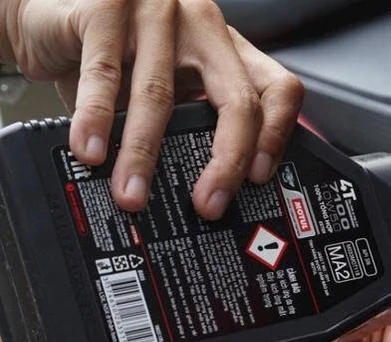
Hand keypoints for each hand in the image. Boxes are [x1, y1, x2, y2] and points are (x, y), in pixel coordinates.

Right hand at [4, 0, 303, 219]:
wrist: (45, 14)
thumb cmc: (114, 56)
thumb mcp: (168, 88)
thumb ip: (192, 124)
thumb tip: (212, 195)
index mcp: (227, 48)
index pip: (277, 90)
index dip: (276, 137)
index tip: (258, 178)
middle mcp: (202, 27)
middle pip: (236, 99)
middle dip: (226, 160)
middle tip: (208, 204)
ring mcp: (157, 13)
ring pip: (161, 95)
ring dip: (145, 155)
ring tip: (133, 194)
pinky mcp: (105, 7)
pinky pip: (103, 76)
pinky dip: (97, 120)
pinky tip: (92, 151)